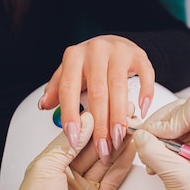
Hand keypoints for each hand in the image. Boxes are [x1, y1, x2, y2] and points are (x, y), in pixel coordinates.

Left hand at [8, 111, 135, 189]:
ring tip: (132, 129)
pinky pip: (113, 177)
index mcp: (48, 165)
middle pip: (91, 147)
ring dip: (117, 144)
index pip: (74, 137)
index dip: (89, 123)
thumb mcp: (44, 169)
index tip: (104, 110)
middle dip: (106, 132)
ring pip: (104, 160)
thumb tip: (82, 122)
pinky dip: (123, 163)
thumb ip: (66, 144)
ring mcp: (83, 187)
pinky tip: (131, 150)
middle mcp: (66, 175)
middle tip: (123, 116)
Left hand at [40, 34, 154, 163]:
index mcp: (74, 56)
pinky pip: (145, 75)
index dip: (71, 114)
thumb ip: (57, 89)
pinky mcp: (139, 55)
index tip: (74, 137)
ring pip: (119, 87)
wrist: (114, 43)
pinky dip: (145, 94)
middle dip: (100, 123)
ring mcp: (119, 51)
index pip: (69, 88)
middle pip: (97, 92)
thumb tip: (44, 105)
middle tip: (102, 146)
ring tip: (119, 137)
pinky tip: (141, 110)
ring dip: (119, 116)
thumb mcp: (70, 74)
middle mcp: (95, 51)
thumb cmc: (92, 63)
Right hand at [132, 95, 189, 189]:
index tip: (157, 137)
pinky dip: (165, 146)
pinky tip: (158, 162)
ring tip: (153, 159)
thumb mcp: (177, 179)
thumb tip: (140, 136)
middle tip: (148, 144)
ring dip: (162, 138)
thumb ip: (156, 154)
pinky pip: (180, 137)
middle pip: (185, 112)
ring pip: (180, 124)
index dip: (170, 119)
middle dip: (163, 127)